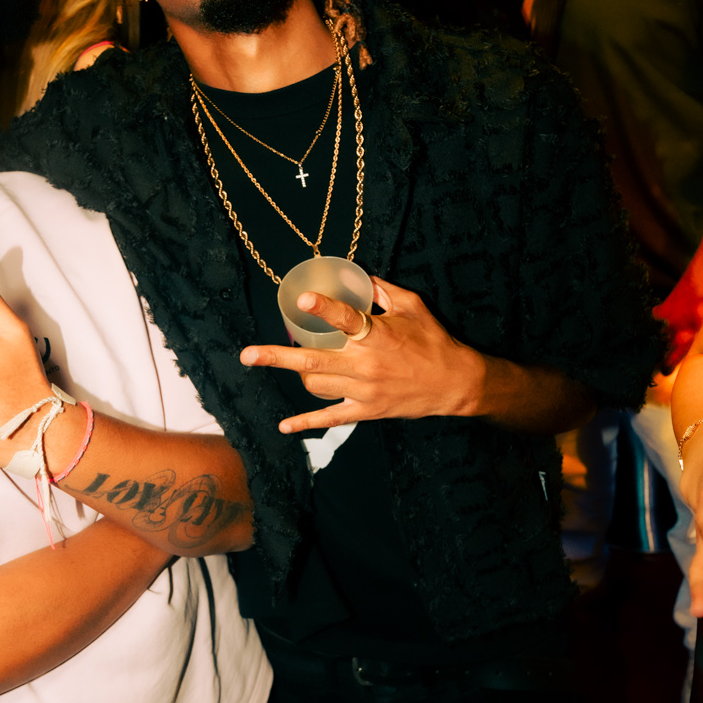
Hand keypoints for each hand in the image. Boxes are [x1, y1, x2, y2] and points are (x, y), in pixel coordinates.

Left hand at [239, 275, 481, 430]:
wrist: (455, 384)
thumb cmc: (434, 340)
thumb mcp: (413, 307)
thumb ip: (383, 291)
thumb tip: (358, 277)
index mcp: (378, 335)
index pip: (345, 320)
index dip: (323, 308)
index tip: (301, 299)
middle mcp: (366, 364)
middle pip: (313, 361)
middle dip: (277, 357)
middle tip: (247, 354)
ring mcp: (364, 390)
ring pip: (316, 385)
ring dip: (296, 375)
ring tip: (285, 363)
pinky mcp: (367, 410)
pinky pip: (331, 418)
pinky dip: (307, 423)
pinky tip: (285, 425)